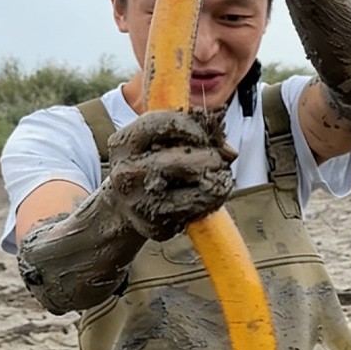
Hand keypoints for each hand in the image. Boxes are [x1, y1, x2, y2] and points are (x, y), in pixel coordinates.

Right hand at [104, 108, 236, 241]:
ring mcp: (141, 203)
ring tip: (221, 178)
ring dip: (218, 181)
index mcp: (124, 144)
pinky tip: (209, 196)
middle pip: (183, 161)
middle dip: (211, 158)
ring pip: (197, 190)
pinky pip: (196, 211)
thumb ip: (189, 134)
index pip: (163, 124)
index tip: (203, 136)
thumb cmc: (146, 166)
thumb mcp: (153, 142)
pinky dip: (211, 202)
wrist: (120, 207)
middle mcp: (129, 173)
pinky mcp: (156, 225)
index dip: (191, 127)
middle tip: (219, 160)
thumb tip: (230, 151)